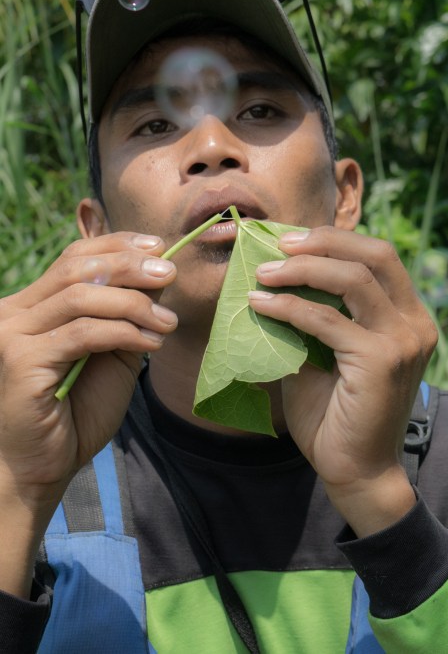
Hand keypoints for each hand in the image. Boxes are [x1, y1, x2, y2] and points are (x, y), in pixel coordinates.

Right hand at [0, 232, 176, 502]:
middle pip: (78, 268)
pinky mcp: (21, 360)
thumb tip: (159, 273)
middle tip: (169, 275)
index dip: (118, 245)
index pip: (75, 257)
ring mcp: (12, 334)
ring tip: (167, 325)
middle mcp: (14, 312)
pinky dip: (126, 332)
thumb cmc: (79, 409)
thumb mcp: (114, 350)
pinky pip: (85, 332)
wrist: (45, 466)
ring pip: (83, 297)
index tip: (159, 248)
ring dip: (136, 305)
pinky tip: (152, 345)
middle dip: (130, 266)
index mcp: (33, 304)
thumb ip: (128, 313)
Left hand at [249, 227, 437, 535]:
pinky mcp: (382, 361)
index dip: (336, 240)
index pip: (380, 257)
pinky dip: (290, 307)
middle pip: (377, 254)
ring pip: (354, 279)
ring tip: (265, 272)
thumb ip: (315, 316)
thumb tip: (275, 276)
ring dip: (304, 269)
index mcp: (409, 317)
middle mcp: (415, 323)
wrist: (357, 471)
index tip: (292, 240)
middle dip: (325, 241)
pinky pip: (328, 320)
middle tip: (281, 244)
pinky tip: (261, 304)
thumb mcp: (325, 353)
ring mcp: (403, 341)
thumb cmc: (338, 416)